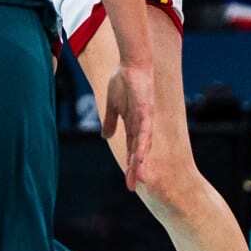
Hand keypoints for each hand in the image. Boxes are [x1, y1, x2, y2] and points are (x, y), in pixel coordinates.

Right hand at [101, 64, 157, 192]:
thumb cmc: (123, 80)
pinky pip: (144, 131)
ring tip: (137, 179)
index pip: (131, 149)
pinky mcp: (145, 111)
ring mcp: (144, 119)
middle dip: (135, 170)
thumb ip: (110, 120)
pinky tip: (140, 158)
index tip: (128, 180)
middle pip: (138, 152)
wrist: (132, 63)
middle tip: (132, 188)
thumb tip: (105, 136)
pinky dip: (142, 145)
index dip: (130, 165)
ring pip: (142, 146)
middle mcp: (141, 125)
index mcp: (132, 124)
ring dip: (140, 163)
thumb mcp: (112, 104)